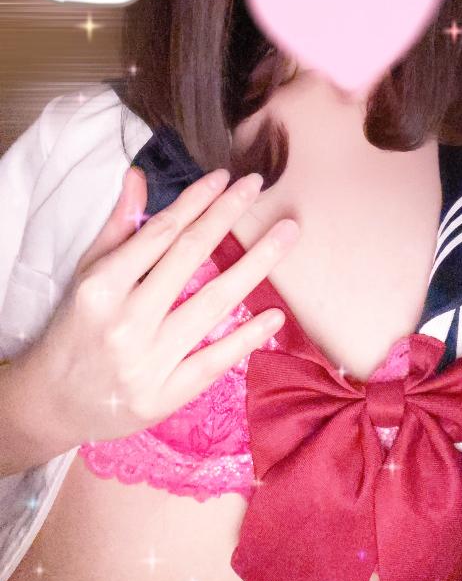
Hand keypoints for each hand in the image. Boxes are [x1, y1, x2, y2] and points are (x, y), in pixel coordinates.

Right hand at [24, 166, 298, 446]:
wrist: (54, 404)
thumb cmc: (74, 331)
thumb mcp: (86, 276)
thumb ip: (117, 228)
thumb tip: (138, 176)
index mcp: (101, 288)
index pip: (160, 233)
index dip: (196, 202)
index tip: (225, 177)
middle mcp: (125, 322)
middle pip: (189, 258)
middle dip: (227, 215)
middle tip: (258, 184)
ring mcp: (147, 362)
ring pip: (212, 304)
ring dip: (256, 264)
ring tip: (287, 232)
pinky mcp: (164, 397)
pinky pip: (214, 360)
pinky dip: (246, 337)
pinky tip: (275, 313)